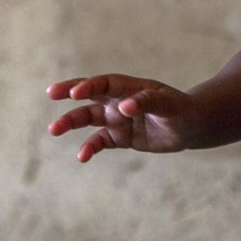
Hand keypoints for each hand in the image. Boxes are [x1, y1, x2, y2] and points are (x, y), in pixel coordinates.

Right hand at [47, 74, 198, 160]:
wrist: (190, 126)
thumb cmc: (179, 108)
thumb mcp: (167, 104)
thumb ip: (146, 102)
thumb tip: (123, 107)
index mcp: (128, 87)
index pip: (104, 83)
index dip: (89, 85)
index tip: (75, 92)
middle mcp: (118, 100)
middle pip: (89, 96)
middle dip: (69, 93)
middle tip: (51, 93)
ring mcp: (116, 119)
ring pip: (88, 118)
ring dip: (70, 122)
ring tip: (54, 129)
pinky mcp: (119, 137)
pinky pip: (99, 141)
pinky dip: (89, 148)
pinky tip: (82, 156)